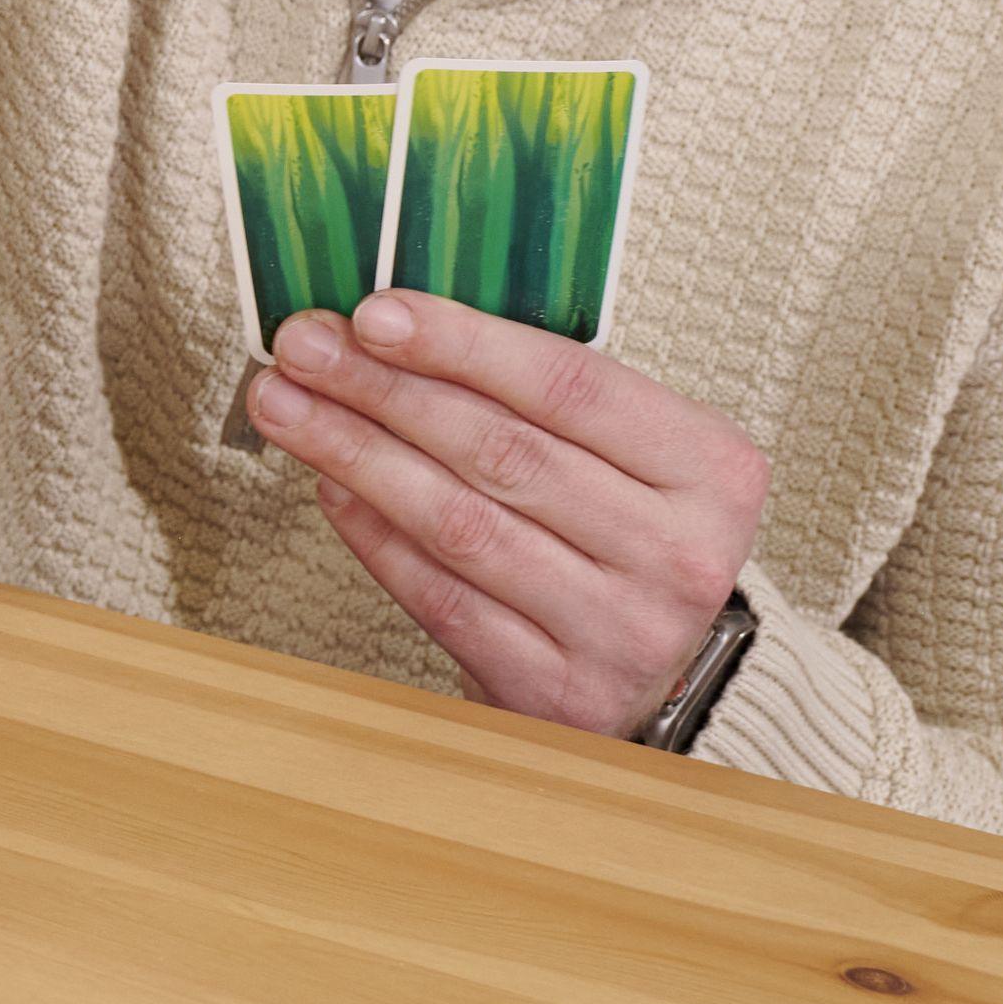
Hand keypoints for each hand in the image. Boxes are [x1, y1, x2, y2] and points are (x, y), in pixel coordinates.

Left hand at [243, 292, 767, 737]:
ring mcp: (619, 631)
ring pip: (461, 524)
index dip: (463, 344)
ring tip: (289, 407)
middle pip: (502, 453)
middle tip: (306, 350)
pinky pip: (441, 597)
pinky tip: (330, 486)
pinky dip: (374, 534)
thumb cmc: (631, 540)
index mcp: (713, 471)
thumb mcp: (635, 454)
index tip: (375, 313)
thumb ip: (544, 396)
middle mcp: (678, 555)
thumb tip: (394, 329)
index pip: (571, 386)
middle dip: (385, 391)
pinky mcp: (554, 690)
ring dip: (357, 455)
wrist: (662, 679)